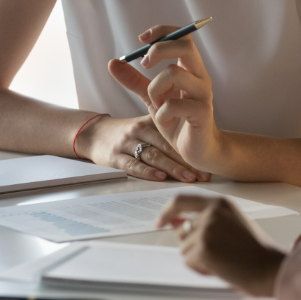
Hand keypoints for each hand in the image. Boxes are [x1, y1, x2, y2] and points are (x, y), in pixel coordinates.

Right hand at [76, 114, 209, 182]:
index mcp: (151, 121)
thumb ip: (168, 130)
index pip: (174, 135)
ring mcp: (127, 143)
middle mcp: (140, 130)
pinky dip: (146, 171)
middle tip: (203, 174)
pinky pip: (132, 165)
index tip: (207, 163)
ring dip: (172, 168)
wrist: (93, 133)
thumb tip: (198, 144)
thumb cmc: (127, 132)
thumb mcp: (146, 123)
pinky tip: (160, 177)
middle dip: (187, 161)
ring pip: (153, 156)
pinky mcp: (115, 157)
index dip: (191, 149)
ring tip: (188, 177)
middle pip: (167, 146)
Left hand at [108, 25, 222, 169]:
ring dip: (156, 89)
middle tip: (144, 65)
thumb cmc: (178, 121)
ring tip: (157, 106)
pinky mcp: (202, 112)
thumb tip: (113, 63)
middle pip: (185, 46)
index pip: (182, 36)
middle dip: (159, 50)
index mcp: (189, 69)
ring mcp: (203, 93)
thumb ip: (135, 80)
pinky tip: (165, 124)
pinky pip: (174, 104)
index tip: (142, 39)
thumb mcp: (152, 97)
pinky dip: (162, 114)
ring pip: (174, 74)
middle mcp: (199, 76)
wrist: (197, 150)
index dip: (162, 31)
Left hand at [156, 195, 284, 296]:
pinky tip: (220, 267)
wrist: (268, 267)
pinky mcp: (203, 248)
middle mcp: (211, 212)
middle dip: (192, 246)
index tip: (159, 222)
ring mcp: (206, 229)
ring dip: (198, 259)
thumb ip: (205, 219)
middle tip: (216, 254)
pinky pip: (189, 261)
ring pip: (184, 248)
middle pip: (182, 231)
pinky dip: (200, 269)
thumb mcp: (230, 223)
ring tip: (223, 260)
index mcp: (220, 203)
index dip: (167, 211)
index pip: (182, 200)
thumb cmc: (253, 249)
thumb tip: (173, 224)